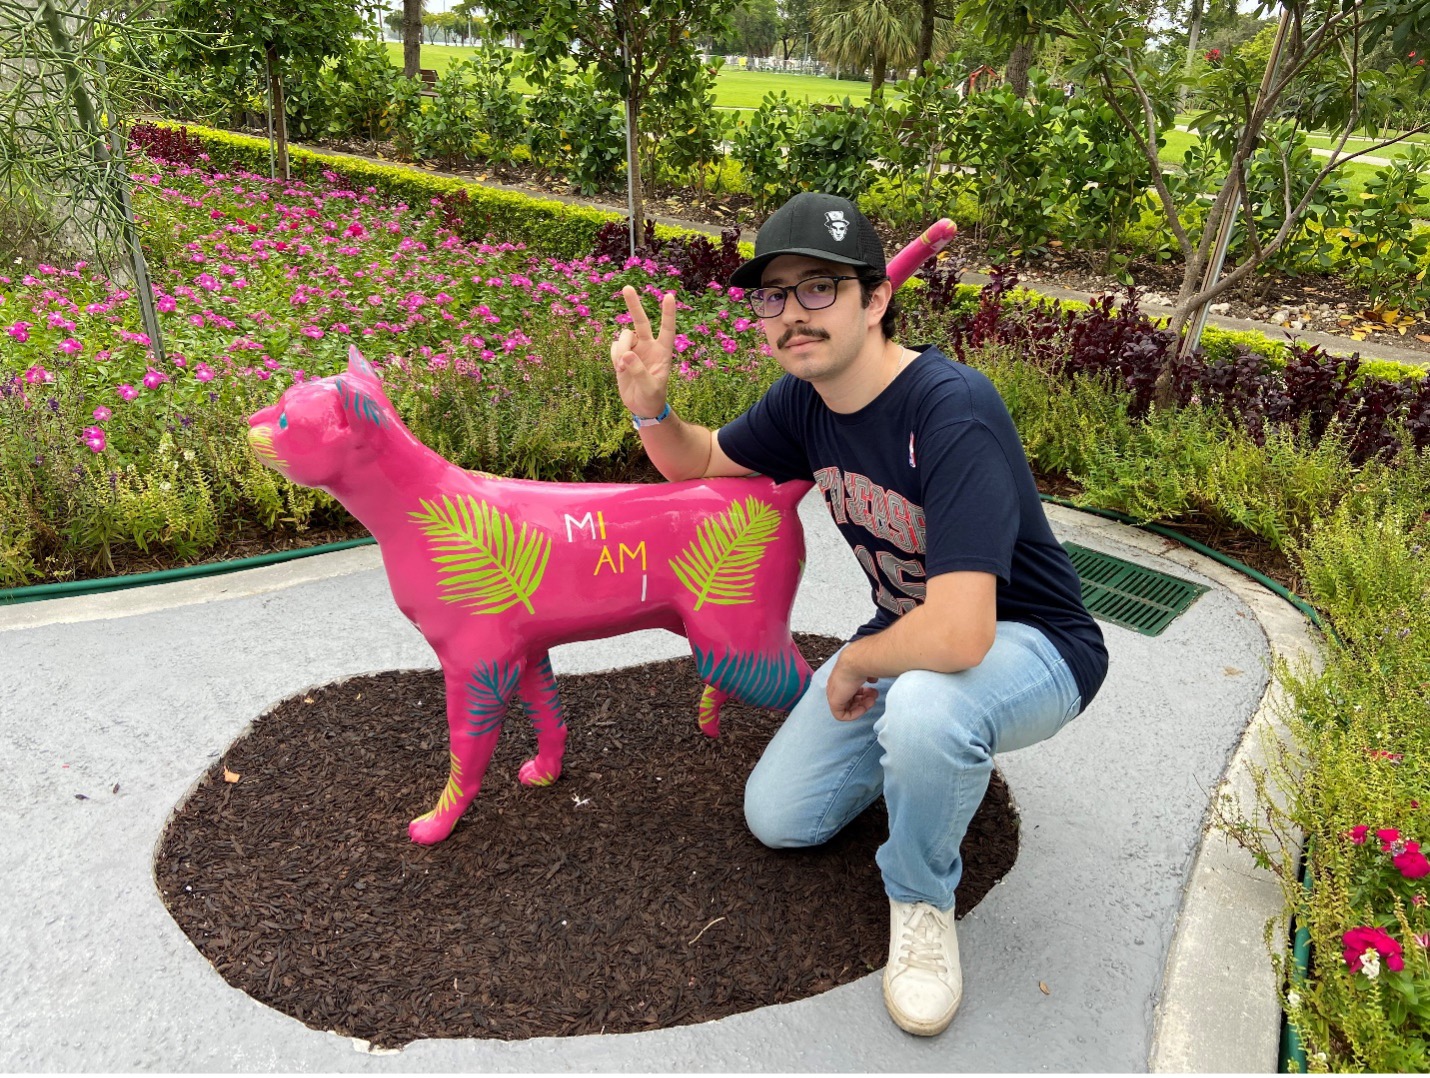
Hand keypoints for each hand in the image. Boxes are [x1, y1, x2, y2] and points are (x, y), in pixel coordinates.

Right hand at [610, 285, 675, 419]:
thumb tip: (626, 354)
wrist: (642, 407)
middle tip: (627, 287)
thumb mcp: (650, 387)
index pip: (667, 329)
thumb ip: (639, 371)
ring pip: (623, 336)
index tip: (669, 296)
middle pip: (641, 321)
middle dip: (634, 305)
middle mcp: (649, 346)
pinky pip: (614, 347)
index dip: (668, 313)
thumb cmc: (652, 397)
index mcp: (663, 352)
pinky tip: (619, 370)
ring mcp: (634, 350)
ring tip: (622, 370)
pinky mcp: (622, 355)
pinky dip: (614, 356)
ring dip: (620, 350)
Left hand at [826, 652, 878, 721]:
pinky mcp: (833, 702)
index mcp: (842, 679)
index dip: (862, 693)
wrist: (855, 662)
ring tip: (872, 700)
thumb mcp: (865, 671)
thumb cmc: (862, 664)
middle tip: (874, 696)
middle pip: (849, 700)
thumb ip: (867, 677)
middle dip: (864, 700)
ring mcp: (833, 694)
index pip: (850, 691)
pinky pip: (842, 716)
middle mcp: (836, 686)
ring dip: (862, 707)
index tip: (872, 690)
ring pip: (846, 708)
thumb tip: (873, 679)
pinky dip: (855, 714)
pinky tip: (864, 708)